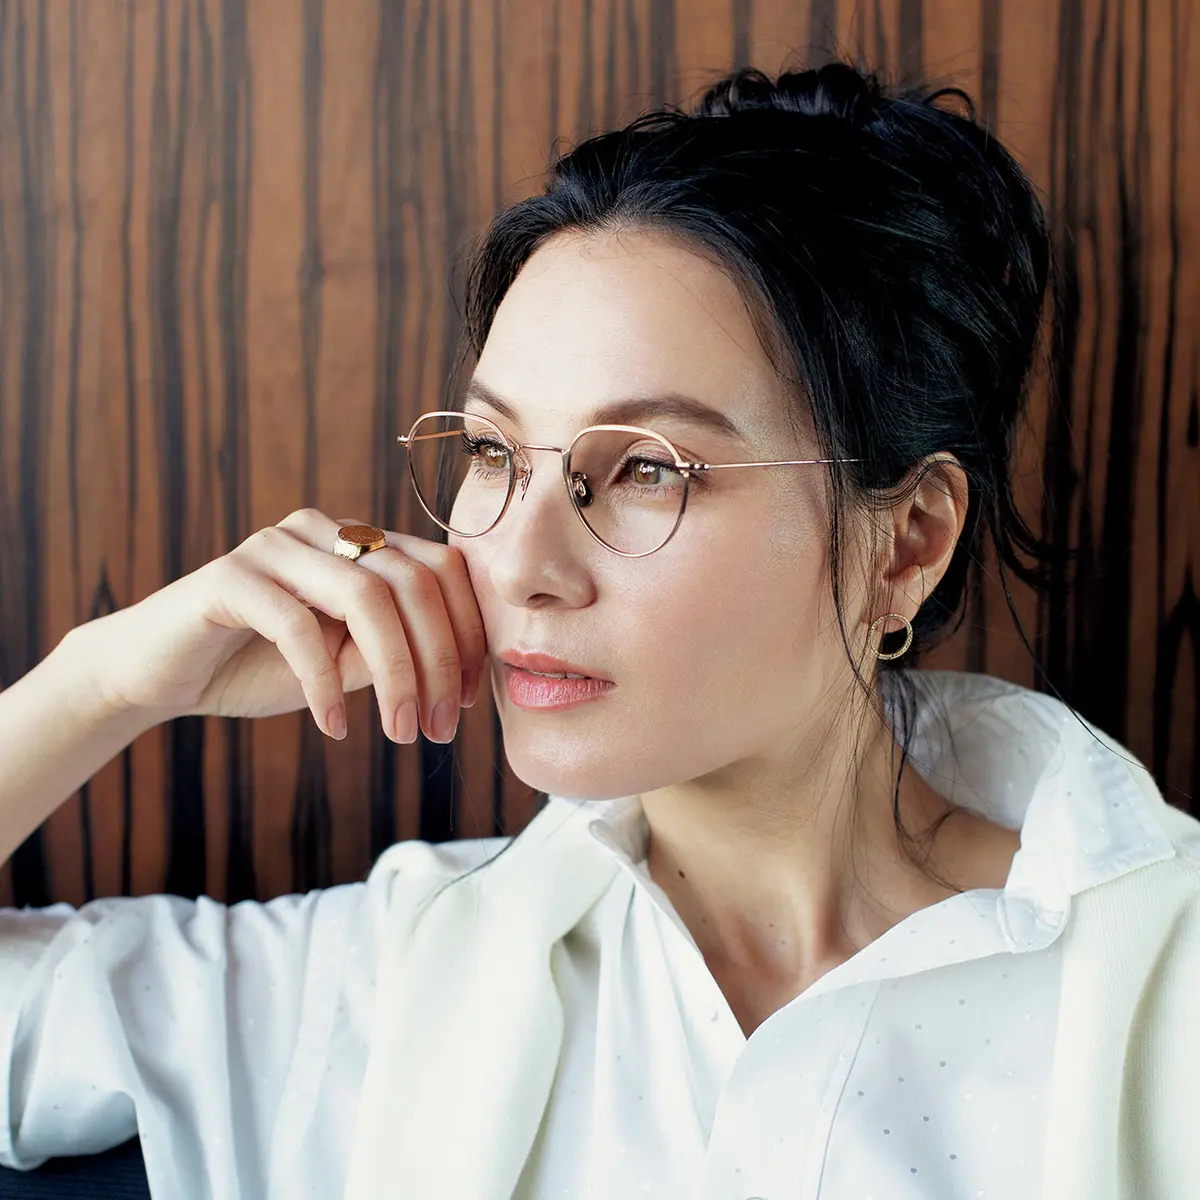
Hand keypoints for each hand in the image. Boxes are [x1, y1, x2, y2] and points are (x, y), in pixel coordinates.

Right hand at [76, 509, 485, 743]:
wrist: (163, 672)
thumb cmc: (262, 666)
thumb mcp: (346, 664)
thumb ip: (394, 652)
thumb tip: (457, 670)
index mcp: (362, 543)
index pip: (443, 569)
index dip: (468, 633)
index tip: (471, 701)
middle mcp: (327, 531)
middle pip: (414, 583)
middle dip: (440, 663)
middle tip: (439, 728)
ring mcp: (278, 546)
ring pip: (367, 597)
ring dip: (396, 674)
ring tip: (400, 733)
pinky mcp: (230, 576)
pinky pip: (296, 625)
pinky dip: (324, 683)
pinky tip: (333, 725)